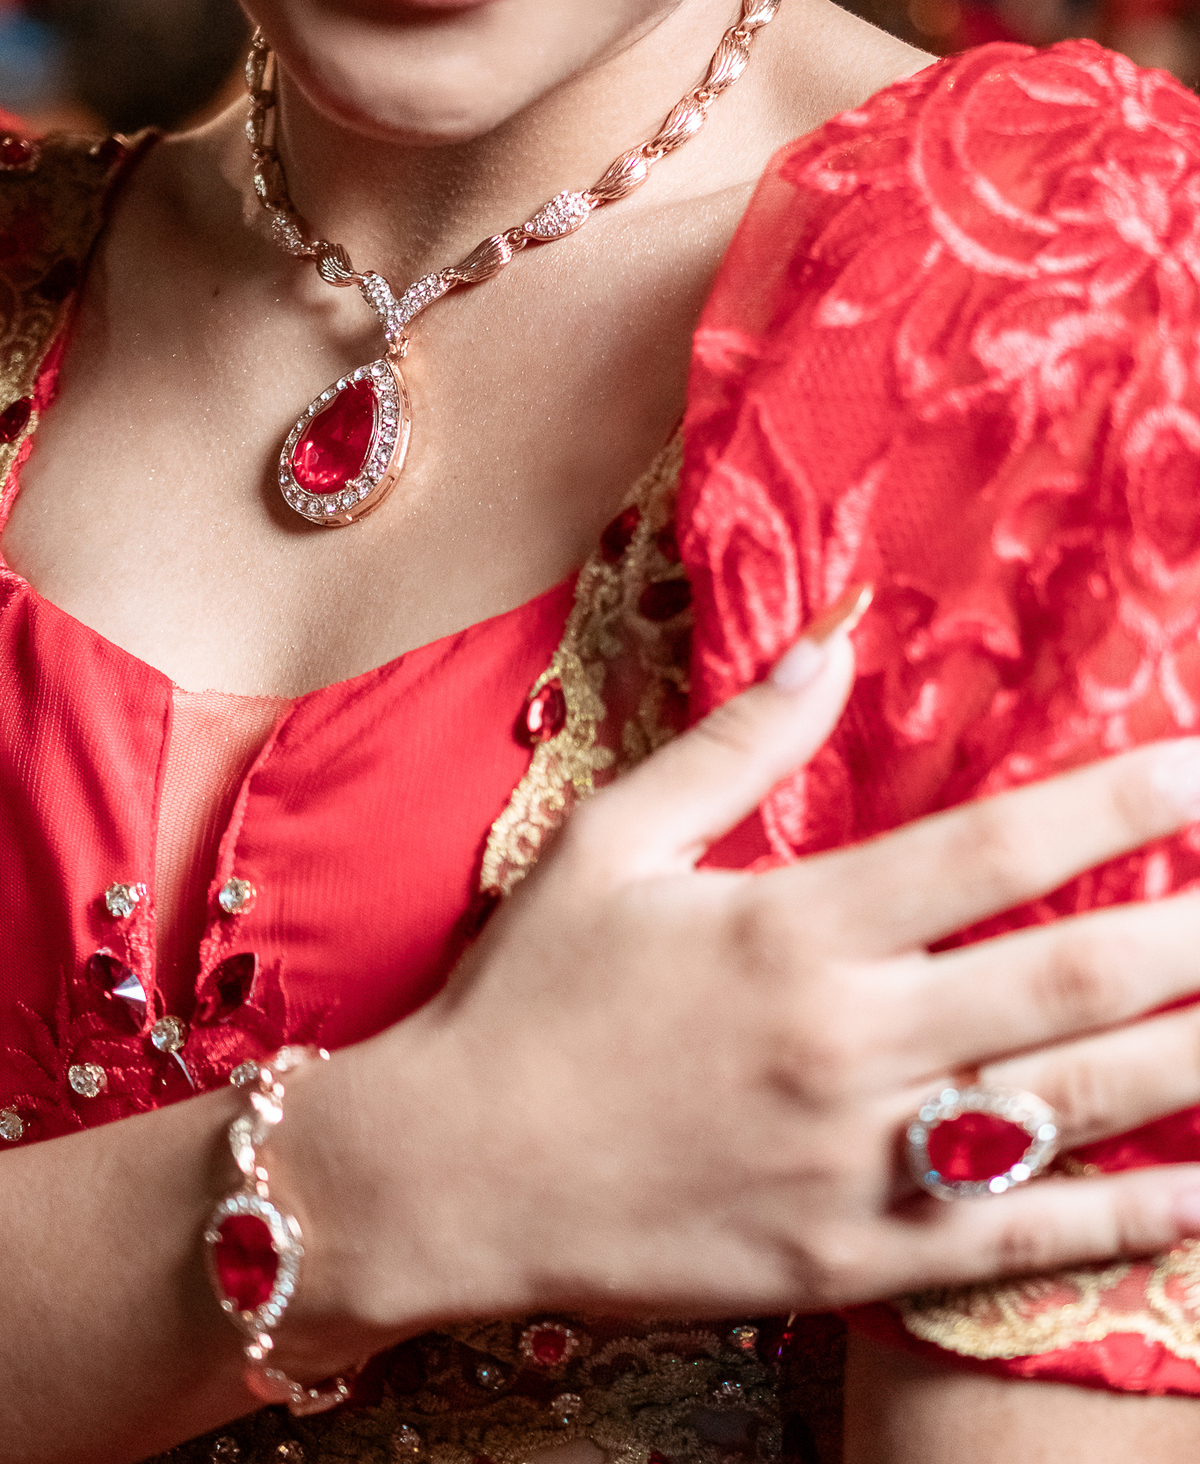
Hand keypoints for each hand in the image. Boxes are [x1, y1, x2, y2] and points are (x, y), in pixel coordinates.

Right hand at [284, 608, 1199, 1364]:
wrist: (450, 1174)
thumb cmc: (527, 996)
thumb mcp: (613, 842)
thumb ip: (740, 742)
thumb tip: (837, 631)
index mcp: (791, 930)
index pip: (993, 850)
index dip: (1118, 804)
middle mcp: (844, 1042)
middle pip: (1065, 978)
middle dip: (1195, 932)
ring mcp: (855, 1162)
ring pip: (1069, 1106)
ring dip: (1189, 1054)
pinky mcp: (850, 1257)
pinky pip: (1020, 1241)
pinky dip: (1132, 1214)